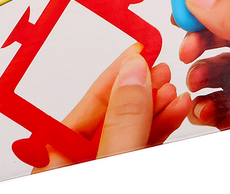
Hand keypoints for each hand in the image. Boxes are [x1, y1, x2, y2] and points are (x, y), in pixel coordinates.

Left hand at [34, 44, 190, 170]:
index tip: (137, 51)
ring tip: (173, 87)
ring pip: (130, 130)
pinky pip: (141, 145)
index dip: (113, 76)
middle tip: (160, 66)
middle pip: (109, 116)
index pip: (82, 106)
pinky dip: (160, 128)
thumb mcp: (113, 165)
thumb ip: (123, 123)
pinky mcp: (125, 179)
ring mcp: (101, 169)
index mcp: (54, 162)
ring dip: (155, 107)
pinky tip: (175, 109)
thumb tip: (133, 74)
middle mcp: (75, 164)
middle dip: (139, 89)